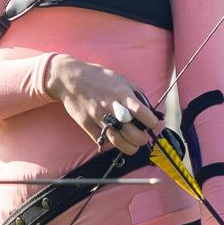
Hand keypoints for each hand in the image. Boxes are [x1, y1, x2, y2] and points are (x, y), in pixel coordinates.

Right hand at [41, 55, 158, 154]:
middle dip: (142, 139)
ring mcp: (97, 117)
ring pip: (117, 141)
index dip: (152, 122)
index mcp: (122, 94)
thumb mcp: (120, 79)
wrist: (70, 78)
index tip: (153, 124)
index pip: (142, 113)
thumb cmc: (98, 77)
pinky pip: (101, 140)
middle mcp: (111, 107)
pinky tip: (115, 139)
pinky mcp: (86, 124)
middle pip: (131, 132)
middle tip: (143, 138)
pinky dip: (111, 143)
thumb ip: (136, 93)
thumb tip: (149, 108)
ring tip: (133, 145)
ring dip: (130, 147)